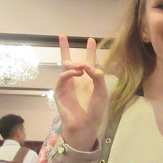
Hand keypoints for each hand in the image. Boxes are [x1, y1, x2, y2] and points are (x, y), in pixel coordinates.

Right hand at [55, 35, 108, 150]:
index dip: (89, 51)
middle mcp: (76, 80)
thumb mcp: (102, 92)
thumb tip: (88, 65)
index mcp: (88, 80)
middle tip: (63, 36)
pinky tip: (78, 72)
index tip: (91, 39)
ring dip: (73, 64)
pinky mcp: (60, 92)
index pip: (88, 62)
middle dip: (65, 48)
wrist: (87, 125)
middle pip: (69, 61)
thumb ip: (98, 77)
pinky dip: (69, 73)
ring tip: (81, 66)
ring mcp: (66, 85)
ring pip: (64, 67)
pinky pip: (62, 77)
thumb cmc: (96, 110)